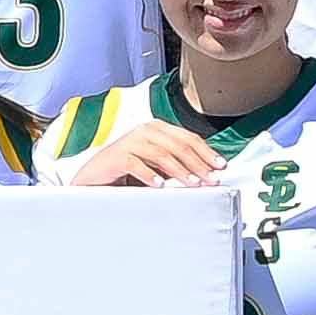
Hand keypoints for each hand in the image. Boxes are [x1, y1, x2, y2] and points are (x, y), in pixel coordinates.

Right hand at [57, 127, 221, 186]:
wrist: (95, 176)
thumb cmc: (128, 172)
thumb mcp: (157, 165)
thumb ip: (177, 163)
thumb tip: (207, 173)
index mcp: (158, 129)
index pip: (188, 138)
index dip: (206, 152)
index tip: (220, 167)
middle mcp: (145, 130)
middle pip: (178, 145)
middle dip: (198, 163)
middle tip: (211, 179)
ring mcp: (130, 141)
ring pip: (161, 153)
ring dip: (179, 170)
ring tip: (192, 184)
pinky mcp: (116, 155)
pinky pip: (136, 164)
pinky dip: (150, 175)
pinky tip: (160, 186)